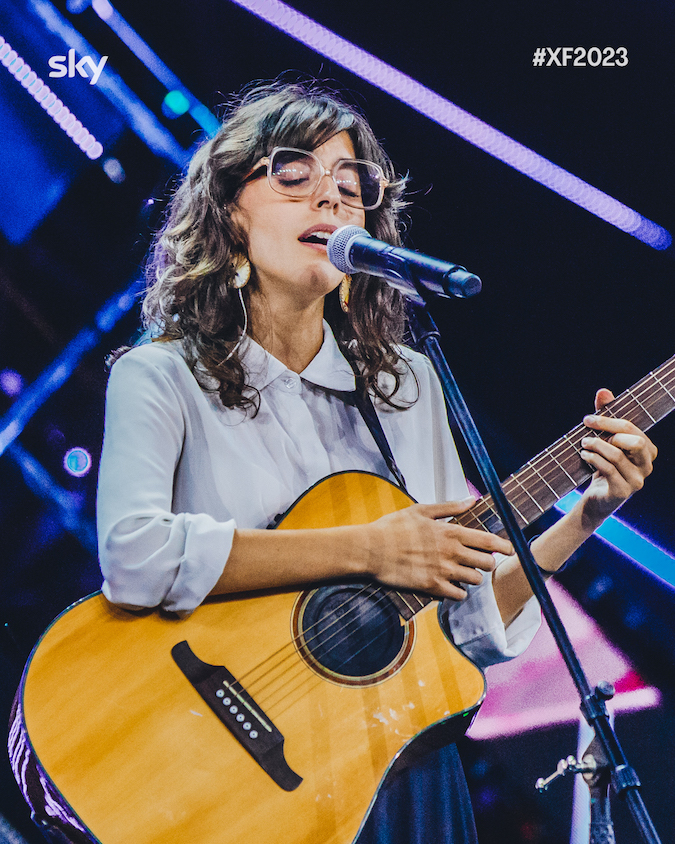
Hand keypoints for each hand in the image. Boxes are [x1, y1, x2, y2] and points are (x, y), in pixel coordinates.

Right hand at [363, 496, 512, 599]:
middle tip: (477, 561)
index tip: (510, 549)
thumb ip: (450, 507)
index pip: (488, 541)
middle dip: (486, 563)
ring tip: (461, 572)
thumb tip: (472, 499)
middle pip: (486, 563)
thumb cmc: (393, 527)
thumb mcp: (421, 510)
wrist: (370, 550)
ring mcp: (443, 571)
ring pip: (474, 580)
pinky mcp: (432, 586)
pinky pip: (458, 595)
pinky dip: (458, 592)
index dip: (504, 546)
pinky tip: (450, 585)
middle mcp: (451, 552)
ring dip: (472, 577)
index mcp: (450, 532)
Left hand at [579, 388, 656, 525]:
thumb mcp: (604, 440)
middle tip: (588, 434)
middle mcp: (647, 465)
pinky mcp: (622, 491)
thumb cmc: (603, 465)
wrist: (596, 498)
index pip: (632, 429)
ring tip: (584, 444)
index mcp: (647, 451)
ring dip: (596, 446)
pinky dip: (593, 459)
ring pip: (617, 455)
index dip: (609, 421)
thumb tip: (603, 391)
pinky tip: (584, 455)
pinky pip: (608, 469)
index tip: (588, 419)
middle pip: (636, 441)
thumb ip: (606, 416)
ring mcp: (637, 481)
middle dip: (609, 432)